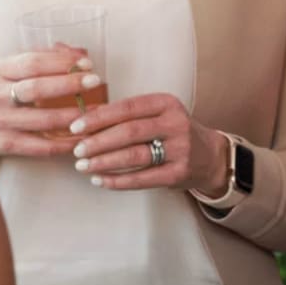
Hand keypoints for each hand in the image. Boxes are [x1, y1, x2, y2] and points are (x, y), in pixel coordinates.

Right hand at [0, 47, 102, 157]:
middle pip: (38, 88)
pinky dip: (63, 143)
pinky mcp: (5, 144)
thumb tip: (77, 54)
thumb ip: (38, 59)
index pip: (33, 62)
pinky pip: (40, 146)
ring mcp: (1, 121)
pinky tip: (79, 138)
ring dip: (72, 115)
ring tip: (94, 111)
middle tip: (94, 80)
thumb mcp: (4, 70)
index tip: (85, 63)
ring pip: (42, 119)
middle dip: (70, 83)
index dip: (61, 62)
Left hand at [68, 92, 229, 191]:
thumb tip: (86, 120)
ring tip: (83, 166)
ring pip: (134, 156)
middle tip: (77, 150)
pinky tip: (100, 180)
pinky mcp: (178, 174)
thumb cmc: (172, 132)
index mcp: (166, 103)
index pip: (127, 108)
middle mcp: (175, 123)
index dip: (98, 117)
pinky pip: (142, 179)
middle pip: (129, 132)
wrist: (209, 156)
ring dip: (104, 162)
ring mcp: (179, 150)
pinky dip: (117, 181)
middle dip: (98, 141)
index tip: (76, 126)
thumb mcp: (157, 114)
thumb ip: (128, 115)